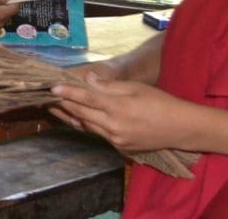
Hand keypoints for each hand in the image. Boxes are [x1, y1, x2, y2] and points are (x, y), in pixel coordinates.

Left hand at [50, 75, 191, 151]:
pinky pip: (98, 134)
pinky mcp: (120, 147)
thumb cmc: (160, 102)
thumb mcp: (135, 88)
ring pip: (87, 126)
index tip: (52, 88)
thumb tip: (88, 79)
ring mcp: (116, 139)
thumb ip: (109, 86)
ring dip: (72, 115)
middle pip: (82, 113)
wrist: (179, 129)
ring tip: (56, 107)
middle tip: (48, 96)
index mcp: (118, 107)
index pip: (86, 98)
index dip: (67, 92)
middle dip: (64, 104)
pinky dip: (87, 124)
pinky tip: (78, 117)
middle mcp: (114, 126)